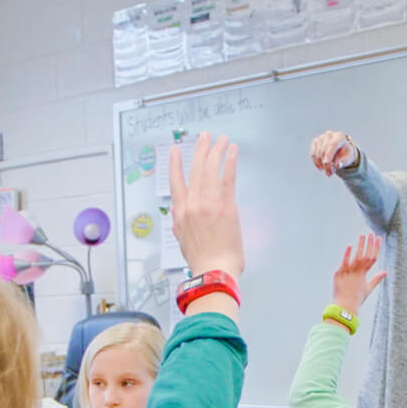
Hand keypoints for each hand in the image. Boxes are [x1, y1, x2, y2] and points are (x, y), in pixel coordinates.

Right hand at [169, 132, 243, 280]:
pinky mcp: (225, 206)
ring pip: (210, 170)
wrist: (213, 271)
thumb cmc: (202, 261)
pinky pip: (227, 178)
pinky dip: (229, 162)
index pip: (175, 183)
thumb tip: (175, 212)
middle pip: (195, 171)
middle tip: (205, 136)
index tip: (175, 150)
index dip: (174, 165)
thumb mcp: (182, 241)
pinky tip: (232, 151)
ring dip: (216, 151)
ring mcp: (208, 203)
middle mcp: (191, 204)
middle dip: (200, 150)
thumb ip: (179, 223)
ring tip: (221, 139)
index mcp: (180, 213)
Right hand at [310, 131, 358, 175]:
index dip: (328, 154)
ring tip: (328, 172)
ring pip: (318, 153)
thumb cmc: (346, 154)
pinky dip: (316, 162)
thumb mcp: (348, 159)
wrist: (342, 150)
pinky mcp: (315, 142)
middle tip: (329, 174)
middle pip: (324, 150)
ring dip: (321, 164)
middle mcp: (329, 135)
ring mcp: (321, 138)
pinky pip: (313, 154)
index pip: (332, 145)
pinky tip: (320, 167)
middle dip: (326, 164)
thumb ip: (343, 162)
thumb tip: (337, 165)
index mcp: (340, 136)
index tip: (326, 164)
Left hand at [331, 234, 385, 316]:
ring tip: (363, 235)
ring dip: (360, 246)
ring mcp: (348, 273)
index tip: (378, 238)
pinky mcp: (338, 274)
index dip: (376, 248)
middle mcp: (357, 272)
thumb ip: (376, 279)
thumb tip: (385, 272)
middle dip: (369, 244)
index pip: (372, 258)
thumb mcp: (368, 288)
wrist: (345, 306)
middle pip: (365, 256)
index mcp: (364, 275)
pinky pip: (344, 263)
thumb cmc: (357, 298)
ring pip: (356, 257)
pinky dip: (347, 255)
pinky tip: (350, 246)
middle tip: (371, 233)